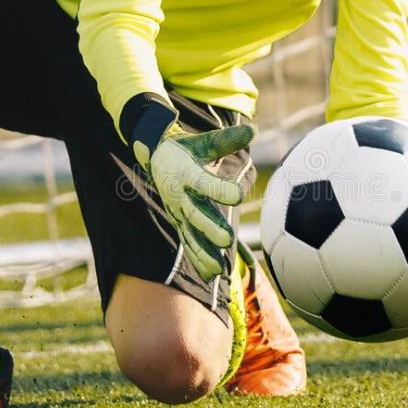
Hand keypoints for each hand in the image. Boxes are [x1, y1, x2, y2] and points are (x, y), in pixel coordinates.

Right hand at [134, 123, 255, 281]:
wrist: (154, 157)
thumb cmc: (185, 148)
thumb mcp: (203, 141)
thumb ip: (226, 140)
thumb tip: (253, 131)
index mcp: (184, 173)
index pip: (203, 182)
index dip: (219, 189)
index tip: (239, 194)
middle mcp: (178, 196)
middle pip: (195, 215)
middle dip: (210, 229)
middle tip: (227, 240)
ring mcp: (178, 213)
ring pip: (191, 235)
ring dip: (204, 253)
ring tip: (220, 270)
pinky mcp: (180, 223)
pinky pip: (189, 243)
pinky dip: (199, 260)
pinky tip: (213, 277)